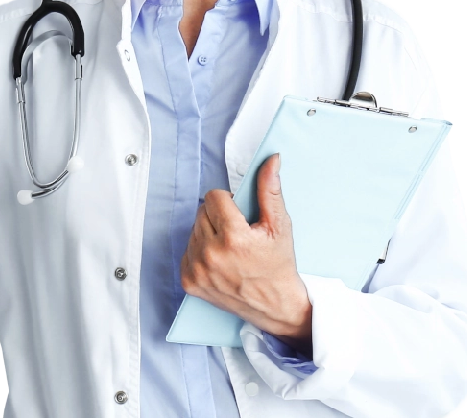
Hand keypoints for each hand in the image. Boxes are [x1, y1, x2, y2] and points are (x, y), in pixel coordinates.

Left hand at [180, 153, 311, 343]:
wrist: (275, 306)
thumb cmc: (278, 264)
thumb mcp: (279, 225)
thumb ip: (270, 190)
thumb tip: (271, 159)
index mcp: (233, 238)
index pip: (214, 197)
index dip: (228, 202)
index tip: (240, 215)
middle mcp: (211, 254)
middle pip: (202, 211)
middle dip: (218, 216)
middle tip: (237, 232)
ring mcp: (198, 270)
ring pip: (194, 229)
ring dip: (208, 232)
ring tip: (229, 247)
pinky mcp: (189, 282)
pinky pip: (186, 250)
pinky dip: (200, 251)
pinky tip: (219, 260)